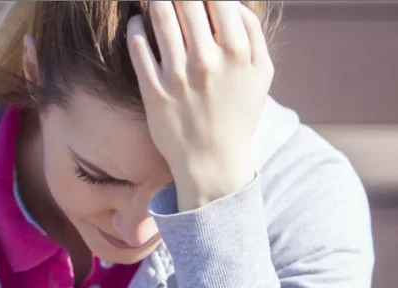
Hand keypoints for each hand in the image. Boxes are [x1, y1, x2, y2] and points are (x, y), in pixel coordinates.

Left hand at [127, 1, 273, 210]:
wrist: (212, 161)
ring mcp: (177, 75)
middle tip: (174, 0)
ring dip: (155, 1)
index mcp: (236, 52)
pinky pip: (137, 45)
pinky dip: (136, 25)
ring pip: (160, 15)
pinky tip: (139, 23)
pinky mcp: (152, 90)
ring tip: (155, 2)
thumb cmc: (238, 112)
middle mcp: (206, 60)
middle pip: (186, 0)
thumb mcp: (261, 73)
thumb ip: (252, 32)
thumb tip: (232, 2)